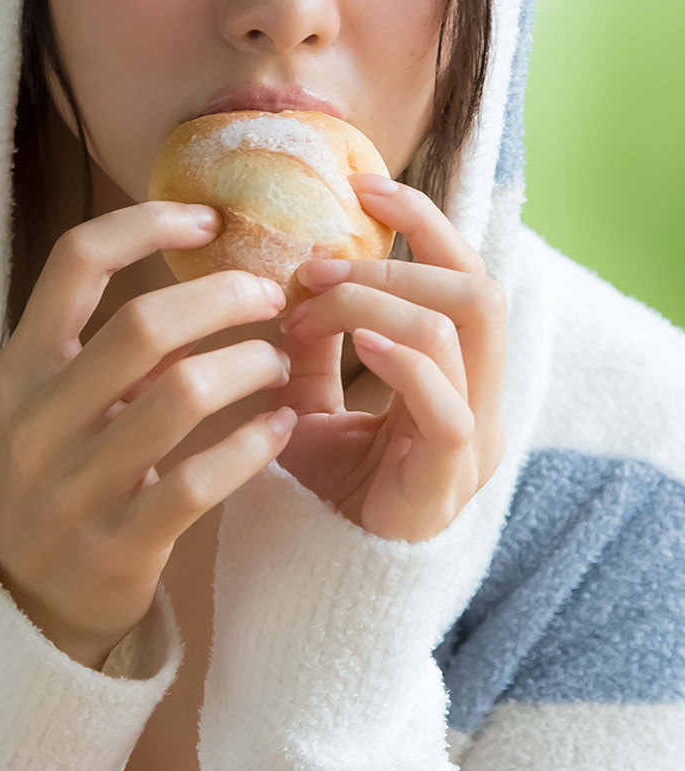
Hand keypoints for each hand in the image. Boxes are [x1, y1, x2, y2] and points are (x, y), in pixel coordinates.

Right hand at [0, 201, 296, 666]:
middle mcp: (38, 419)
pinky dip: (252, 445)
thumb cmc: (65, 472)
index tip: (209, 219)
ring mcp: (74, 485)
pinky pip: (198, 481)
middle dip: (223, 298)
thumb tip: (207, 259)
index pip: (77, 262)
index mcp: (21, 366)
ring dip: (249, 366)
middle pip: (143, 326)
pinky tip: (283, 425)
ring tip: (280, 361)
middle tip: (271, 296)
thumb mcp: (58, 401)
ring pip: (181, 396)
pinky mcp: (119, 543)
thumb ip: (111, 344)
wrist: (31, 597)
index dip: (146, 225)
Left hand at [274, 174, 506, 541]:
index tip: (363, 187)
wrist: (314, 583)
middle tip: (318, 264)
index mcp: (456, 377)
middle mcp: (478, 401)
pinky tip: (353, 342)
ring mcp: (471, 440)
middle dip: (402, 258)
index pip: (464, 275)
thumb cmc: (320, 495)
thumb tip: (291, 272)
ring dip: (382, 299)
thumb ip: (312, 344)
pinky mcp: (447, 478)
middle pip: (479, 290)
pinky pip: (444, 401)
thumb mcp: (308, 401)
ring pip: (463, 329)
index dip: (424, 222)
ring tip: (313, 304)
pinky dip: (401, 358)